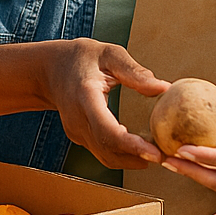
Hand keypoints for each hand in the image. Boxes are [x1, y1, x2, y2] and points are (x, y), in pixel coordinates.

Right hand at [42, 40, 165, 169]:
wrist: (50, 69)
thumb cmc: (82, 57)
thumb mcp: (109, 54)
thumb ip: (134, 71)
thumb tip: (163, 88)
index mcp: (85, 96)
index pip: (106, 130)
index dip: (131, 145)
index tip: (155, 152)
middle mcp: (77, 119)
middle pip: (108, 149)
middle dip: (137, 157)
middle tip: (165, 156)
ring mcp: (76, 131)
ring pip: (105, 156)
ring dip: (131, 160)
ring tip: (158, 155)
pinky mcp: (79, 137)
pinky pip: (102, 152)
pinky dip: (122, 155)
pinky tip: (140, 150)